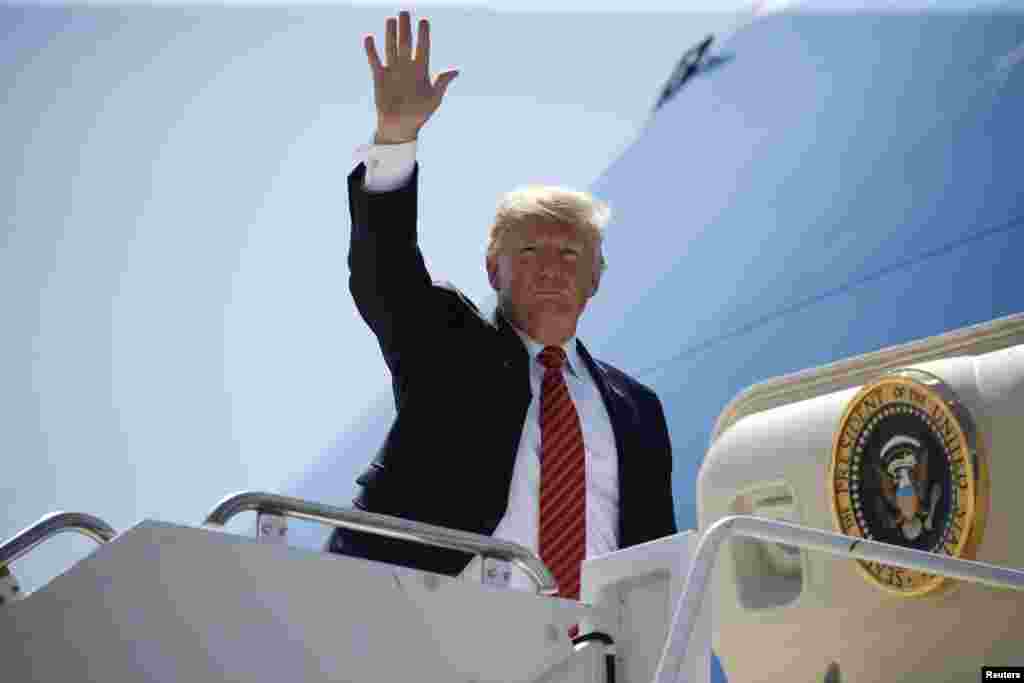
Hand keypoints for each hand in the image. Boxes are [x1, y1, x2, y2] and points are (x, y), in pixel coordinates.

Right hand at [365, 10, 458, 142]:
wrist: (400, 127)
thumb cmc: (419, 115)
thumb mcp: (434, 100)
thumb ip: (442, 84)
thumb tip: (456, 71)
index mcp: (421, 71)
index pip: (423, 48)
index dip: (423, 35)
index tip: (424, 22)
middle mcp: (407, 67)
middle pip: (406, 43)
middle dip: (406, 28)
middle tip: (405, 11)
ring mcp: (393, 71)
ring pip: (392, 48)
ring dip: (391, 34)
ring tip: (391, 20)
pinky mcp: (379, 77)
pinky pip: (375, 61)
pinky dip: (371, 50)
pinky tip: (369, 38)